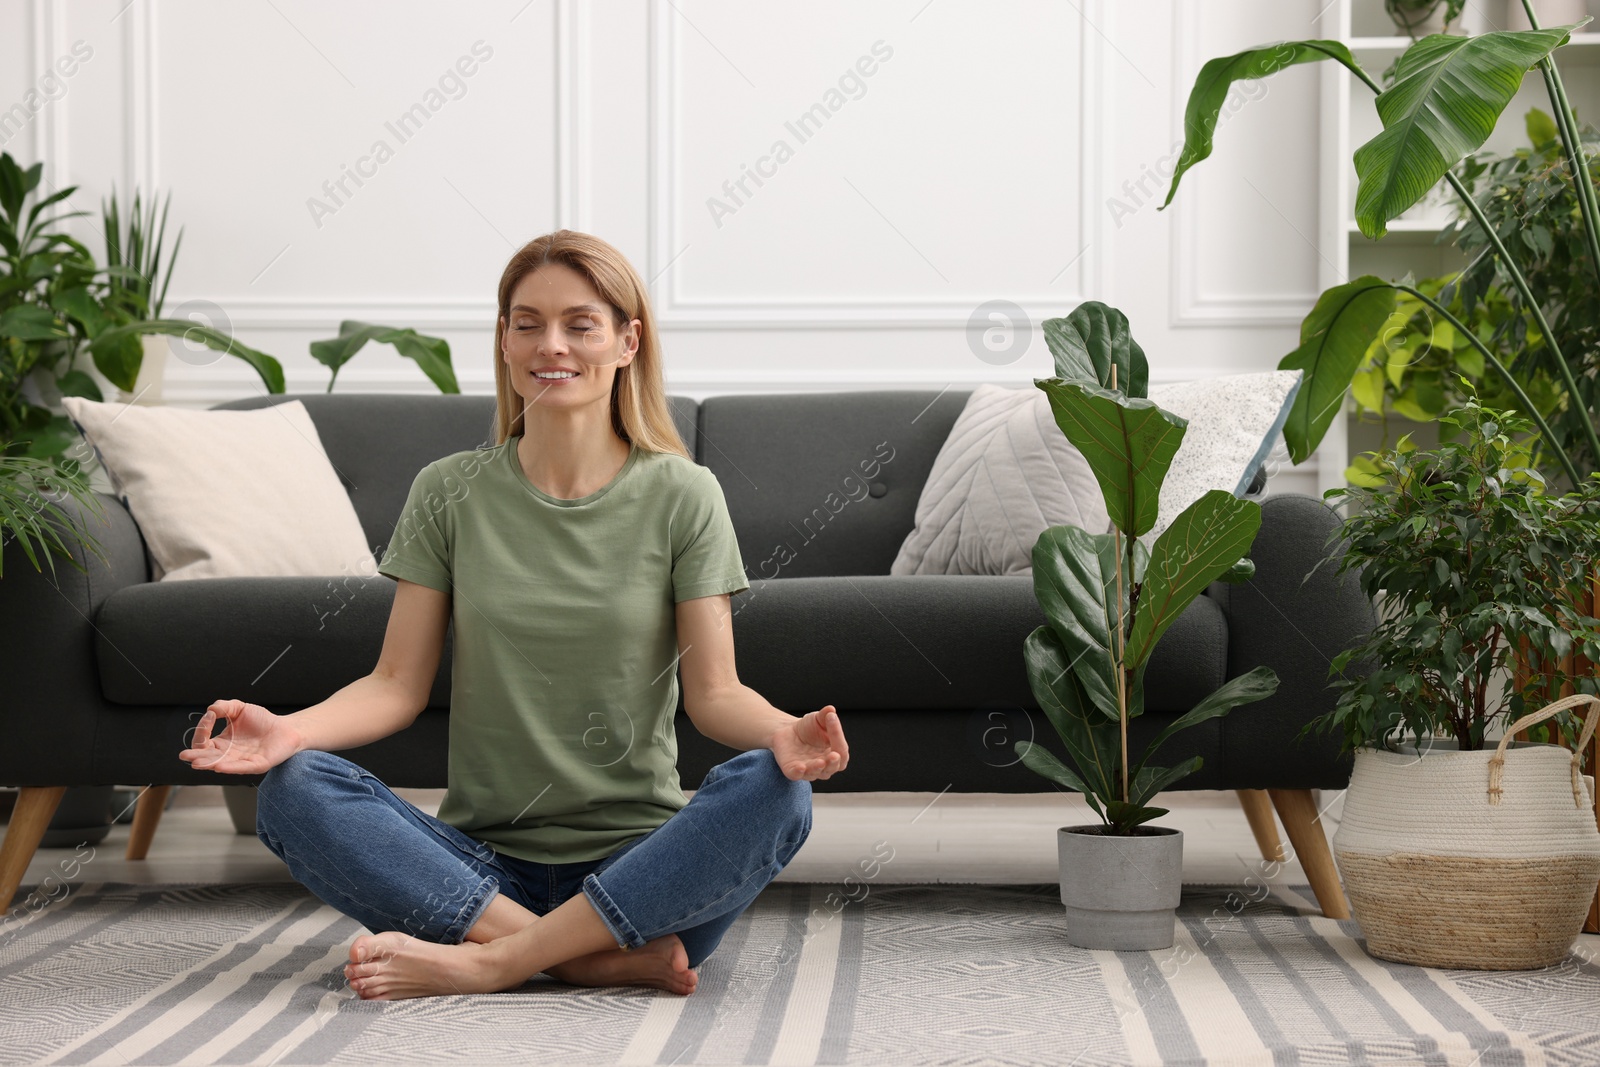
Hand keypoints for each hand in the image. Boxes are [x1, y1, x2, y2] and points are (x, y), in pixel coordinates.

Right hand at [179, 699, 300, 774]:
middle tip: (185, 755)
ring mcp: (241, 761)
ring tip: (197, 763)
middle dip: (196, 756)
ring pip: (221, 764)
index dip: (202, 730)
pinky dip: (230, 768)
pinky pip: (241, 768)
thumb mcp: (239, 708)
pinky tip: (219, 766)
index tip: (209, 716)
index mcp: (222, 743)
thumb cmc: (262, 720)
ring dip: (209, 764)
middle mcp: (228, 754)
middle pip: (208, 757)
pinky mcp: (256, 765)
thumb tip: (210, 709)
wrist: (285, 728)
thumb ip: (224, 706)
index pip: (204, 741)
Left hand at [771, 705, 848, 780]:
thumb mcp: (818, 719)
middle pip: (833, 767)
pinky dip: (798, 772)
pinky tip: (800, 767)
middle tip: (834, 755)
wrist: (788, 731)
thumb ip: (825, 715)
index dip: (838, 735)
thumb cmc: (808, 728)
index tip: (831, 718)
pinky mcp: (792, 770)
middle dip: (833, 762)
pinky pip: (796, 775)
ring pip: (816, 773)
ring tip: (820, 762)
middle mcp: (825, 765)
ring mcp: (809, 770)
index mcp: (835, 753)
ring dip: (817, 768)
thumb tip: (831, 710)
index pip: (841, 749)